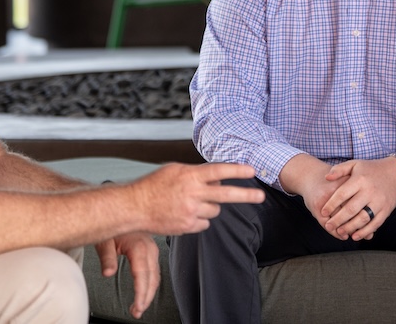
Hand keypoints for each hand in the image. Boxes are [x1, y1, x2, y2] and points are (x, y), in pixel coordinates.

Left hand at [95, 231, 158, 318]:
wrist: (120, 212)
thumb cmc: (112, 225)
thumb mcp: (104, 240)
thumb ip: (107, 258)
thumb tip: (108, 273)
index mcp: (139, 246)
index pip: (143, 274)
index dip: (141, 293)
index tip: (137, 306)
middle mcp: (149, 248)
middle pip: (152, 277)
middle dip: (146, 297)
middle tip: (137, 311)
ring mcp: (152, 249)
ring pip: (156, 275)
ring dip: (149, 292)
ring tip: (139, 307)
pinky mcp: (151, 251)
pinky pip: (154, 270)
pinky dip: (150, 284)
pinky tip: (144, 292)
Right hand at [131, 162, 264, 235]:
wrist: (134, 208)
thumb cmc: (153, 185)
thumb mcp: (174, 170)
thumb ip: (196, 173)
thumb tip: (217, 178)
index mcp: (190, 176)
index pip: (218, 171)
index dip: (236, 170)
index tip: (252, 170)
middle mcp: (192, 194)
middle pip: (226, 194)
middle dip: (246, 195)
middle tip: (261, 196)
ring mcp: (190, 212)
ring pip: (215, 210)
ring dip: (211, 206)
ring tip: (193, 203)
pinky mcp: (186, 226)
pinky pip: (205, 223)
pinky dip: (200, 219)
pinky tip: (186, 214)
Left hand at [321, 158, 395, 240]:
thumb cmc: (371, 169)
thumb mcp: (355, 164)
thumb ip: (339, 169)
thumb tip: (326, 177)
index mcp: (360, 179)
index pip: (342, 194)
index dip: (331, 204)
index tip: (323, 212)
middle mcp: (370, 191)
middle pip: (351, 209)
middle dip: (337, 220)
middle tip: (329, 226)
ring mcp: (379, 201)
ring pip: (362, 218)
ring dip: (349, 228)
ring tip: (339, 232)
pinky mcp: (386, 210)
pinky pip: (375, 224)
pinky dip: (365, 232)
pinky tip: (355, 236)